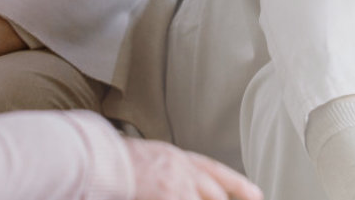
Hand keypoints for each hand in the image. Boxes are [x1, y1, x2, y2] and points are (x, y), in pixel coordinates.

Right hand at [125, 138, 260, 199]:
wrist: (98, 159)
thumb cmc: (113, 161)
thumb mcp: (148, 159)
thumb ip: (167, 171)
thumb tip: (168, 184)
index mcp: (176, 158)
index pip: (215, 171)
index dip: (238, 184)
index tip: (256, 194)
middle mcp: (181, 169)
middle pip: (215, 190)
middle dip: (229, 199)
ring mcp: (176, 184)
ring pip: (207, 198)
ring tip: (202, 199)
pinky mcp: (169, 194)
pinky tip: (179, 198)